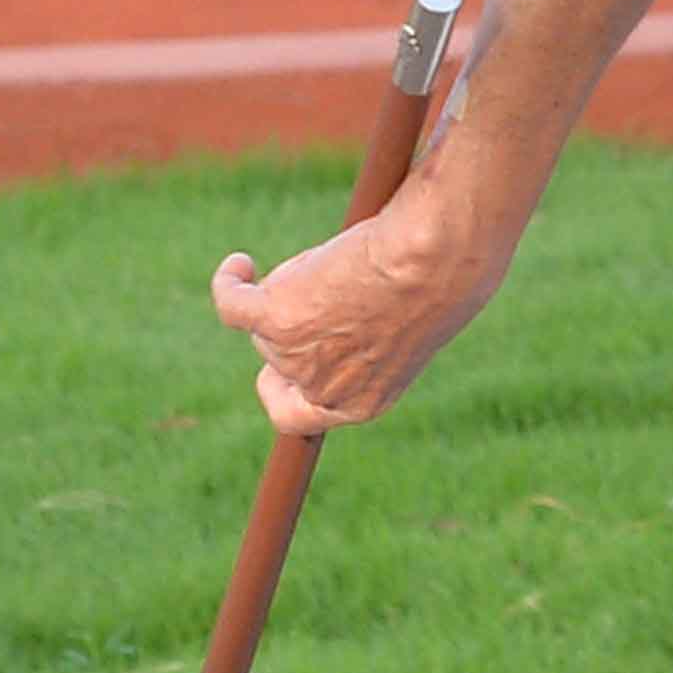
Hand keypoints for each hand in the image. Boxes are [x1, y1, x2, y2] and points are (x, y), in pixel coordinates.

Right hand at [212, 180, 511, 436]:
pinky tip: (241, 263)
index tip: (288, 365)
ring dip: (293, 285)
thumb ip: (371, 339)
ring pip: (268, 318)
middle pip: (279, 355)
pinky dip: (229, 282)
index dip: (288, 387)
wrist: (437, 257)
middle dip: (293, 323)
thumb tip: (340, 319)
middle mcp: (323, 390)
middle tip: (323, 289)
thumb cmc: (442, 283)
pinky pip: (231, 304)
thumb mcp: (413, 328)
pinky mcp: (275, 318)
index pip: (300, 415)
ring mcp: (295, 356)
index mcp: (363, 403)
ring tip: (343, 261)